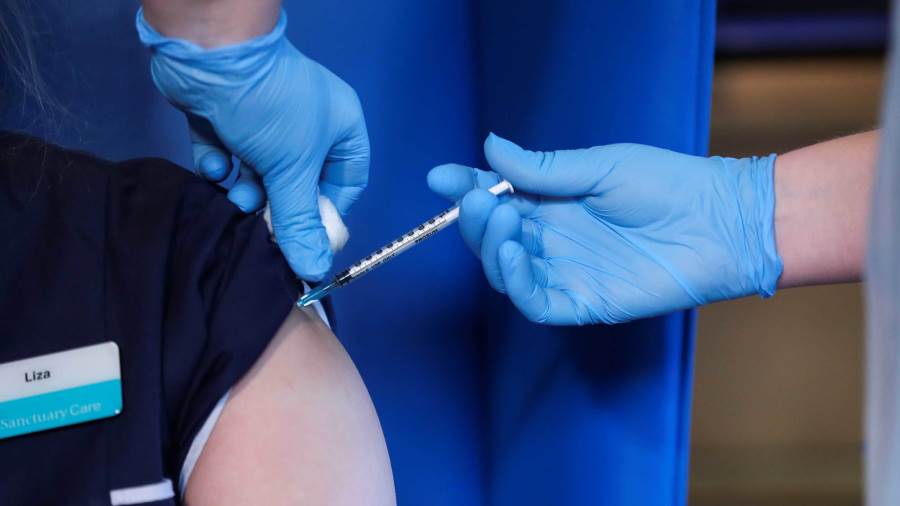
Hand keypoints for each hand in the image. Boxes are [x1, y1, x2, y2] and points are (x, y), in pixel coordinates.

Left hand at [137, 10, 368, 280]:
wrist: (210, 53)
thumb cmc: (270, 108)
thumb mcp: (292, 170)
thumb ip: (300, 223)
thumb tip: (312, 272)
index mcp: (341, 127)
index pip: (346, 183)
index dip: (328, 213)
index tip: (306, 240)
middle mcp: (308, 124)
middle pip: (300, 183)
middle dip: (280, 205)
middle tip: (263, 226)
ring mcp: (266, 119)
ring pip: (262, 172)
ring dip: (249, 190)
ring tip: (237, 197)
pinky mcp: (227, 117)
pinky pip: (229, 154)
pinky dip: (221, 165)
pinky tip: (213, 165)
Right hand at [427, 134, 781, 324]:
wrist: (719, 223)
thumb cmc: (668, 186)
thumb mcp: (602, 166)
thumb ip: (544, 167)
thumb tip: (490, 146)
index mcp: (553, 202)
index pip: (497, 197)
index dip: (465, 188)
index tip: (439, 178)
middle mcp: (552, 238)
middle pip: (493, 237)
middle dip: (477, 219)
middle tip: (483, 199)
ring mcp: (566, 271)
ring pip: (506, 271)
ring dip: (492, 249)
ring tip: (503, 221)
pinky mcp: (583, 302)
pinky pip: (536, 301)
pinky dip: (516, 283)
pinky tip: (514, 255)